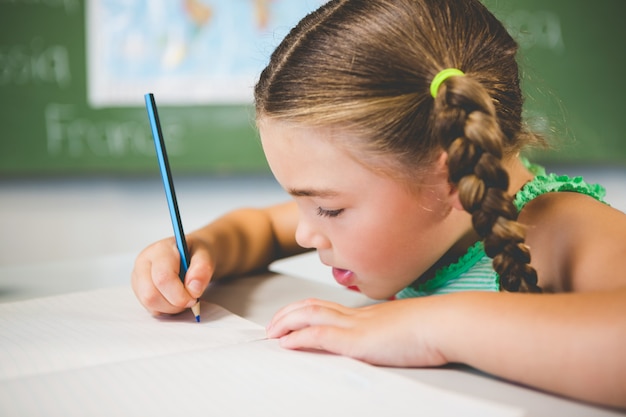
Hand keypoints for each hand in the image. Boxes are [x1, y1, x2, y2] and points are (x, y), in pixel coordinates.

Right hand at [131, 236, 213, 315]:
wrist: (190, 254)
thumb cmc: (196, 254)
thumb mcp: (205, 254)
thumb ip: (202, 269)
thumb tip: (193, 289)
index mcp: (159, 250)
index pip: (163, 278)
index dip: (179, 294)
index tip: (194, 298)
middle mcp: (143, 262)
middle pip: (151, 294)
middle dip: (174, 303)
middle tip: (190, 299)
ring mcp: (138, 277)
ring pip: (149, 303)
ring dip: (170, 308)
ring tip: (183, 297)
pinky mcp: (138, 290)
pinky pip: (150, 308)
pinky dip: (165, 309)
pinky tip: (174, 298)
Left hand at [266, 298, 447, 366]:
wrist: (445, 323)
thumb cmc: (434, 328)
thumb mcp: (406, 329)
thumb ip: (392, 332)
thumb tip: (390, 339)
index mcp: (367, 313)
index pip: (328, 306)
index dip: (306, 310)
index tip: (293, 316)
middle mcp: (357, 315)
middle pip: (313, 306)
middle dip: (288, 314)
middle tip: (272, 324)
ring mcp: (355, 325)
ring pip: (309, 315)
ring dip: (286, 323)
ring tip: (271, 332)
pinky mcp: (356, 340)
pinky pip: (318, 335)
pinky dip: (298, 337)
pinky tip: (286, 343)